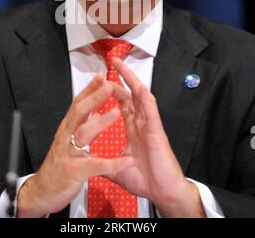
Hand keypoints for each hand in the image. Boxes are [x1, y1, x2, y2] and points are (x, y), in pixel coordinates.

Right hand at [17, 73, 133, 217]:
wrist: (42, 191)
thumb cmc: (58, 164)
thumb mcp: (67, 139)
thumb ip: (80, 124)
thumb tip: (93, 108)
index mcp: (67, 128)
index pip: (78, 103)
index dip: (89, 89)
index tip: (101, 75)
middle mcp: (66, 136)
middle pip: (79, 112)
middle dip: (94, 97)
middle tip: (108, 86)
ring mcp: (68, 152)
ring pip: (83, 133)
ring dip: (100, 122)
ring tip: (116, 112)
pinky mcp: (73, 171)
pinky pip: (94, 165)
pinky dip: (111, 163)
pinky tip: (126, 161)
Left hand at [105, 58, 205, 217]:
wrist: (162, 193)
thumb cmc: (146, 179)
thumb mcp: (119, 167)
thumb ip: (107, 160)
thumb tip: (92, 161)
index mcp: (133, 128)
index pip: (122, 102)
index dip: (112, 90)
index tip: (103, 79)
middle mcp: (141, 122)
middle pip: (131, 94)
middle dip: (122, 77)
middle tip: (113, 62)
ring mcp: (149, 125)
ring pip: (141, 97)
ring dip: (132, 80)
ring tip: (122, 66)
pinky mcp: (157, 132)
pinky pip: (152, 112)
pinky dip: (146, 99)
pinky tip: (140, 87)